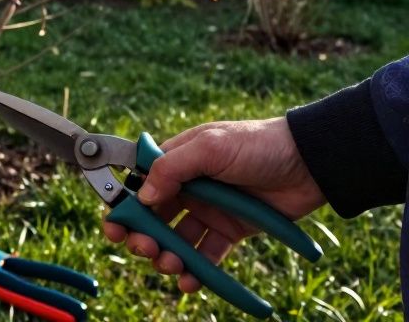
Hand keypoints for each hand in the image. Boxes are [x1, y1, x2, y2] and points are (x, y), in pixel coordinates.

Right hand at [101, 118, 325, 292]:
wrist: (310, 163)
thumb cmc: (258, 144)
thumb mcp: (210, 147)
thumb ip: (172, 169)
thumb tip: (143, 196)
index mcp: (177, 160)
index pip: (139, 184)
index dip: (123, 205)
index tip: (115, 225)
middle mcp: (188, 187)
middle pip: (152, 217)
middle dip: (142, 236)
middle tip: (144, 248)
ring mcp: (208, 211)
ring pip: (175, 240)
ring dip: (166, 256)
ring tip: (170, 264)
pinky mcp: (230, 231)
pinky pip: (206, 256)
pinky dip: (195, 272)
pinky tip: (189, 281)